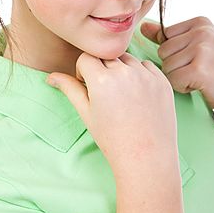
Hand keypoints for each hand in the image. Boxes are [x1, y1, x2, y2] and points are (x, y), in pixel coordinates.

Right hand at [46, 52, 178, 174]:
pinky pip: (146, 66)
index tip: (88, 87)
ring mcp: (146, 75)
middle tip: (106, 94)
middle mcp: (125, 72)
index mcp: (102, 80)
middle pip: (106, 56)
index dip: (84, 71)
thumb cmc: (112, 138)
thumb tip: (51, 77)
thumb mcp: (87, 113)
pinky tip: (138, 96)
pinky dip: (140, 74)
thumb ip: (70, 89)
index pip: (86, 57)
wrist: (146, 156)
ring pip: (127, 58)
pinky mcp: (162, 80)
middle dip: (102, 69)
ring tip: (123, 95)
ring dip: (121, 69)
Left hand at [140, 16, 213, 124]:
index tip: (196, 58)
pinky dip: (182, 87)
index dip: (175, 53)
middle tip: (198, 70)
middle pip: (163, 50)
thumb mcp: (192, 47)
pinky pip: (172, 79)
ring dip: (179, 77)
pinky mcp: (200, 69)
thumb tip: (142, 27)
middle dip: (175, 66)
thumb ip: (167, 37)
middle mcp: (203, 31)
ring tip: (199, 77)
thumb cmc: (213, 72)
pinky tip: (199, 85)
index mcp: (201, 22)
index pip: (165, 35)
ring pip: (166, 65)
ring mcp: (202, 49)